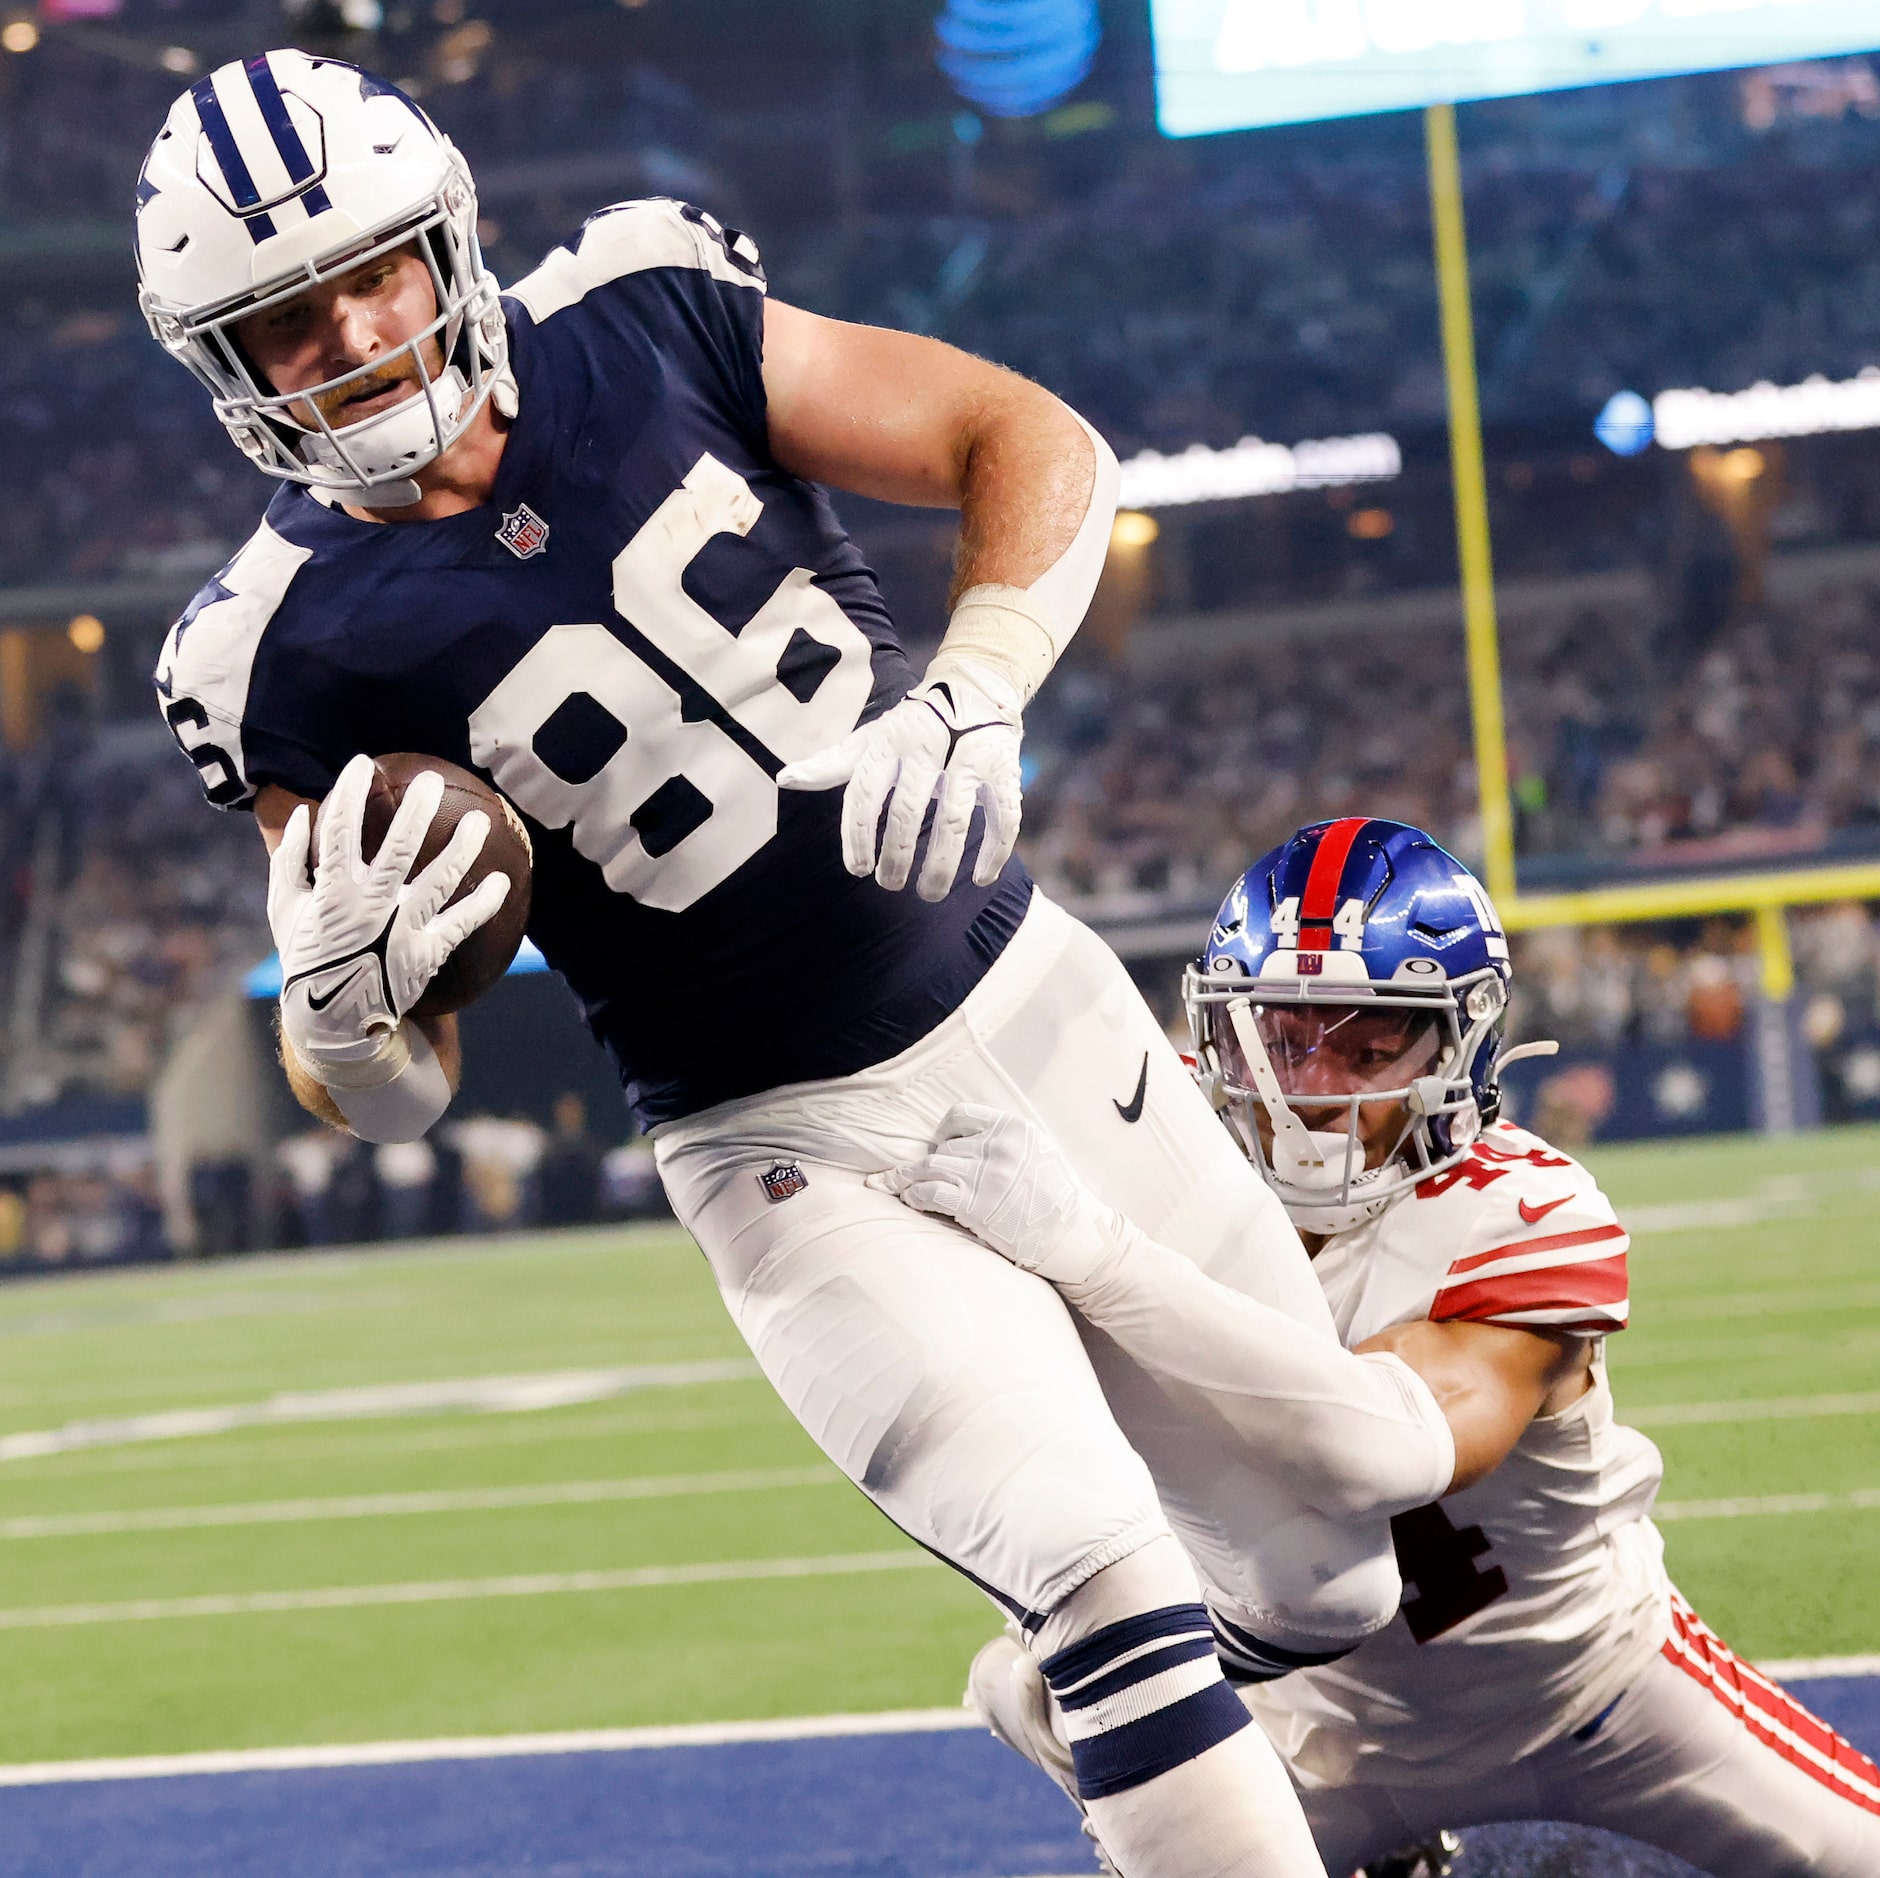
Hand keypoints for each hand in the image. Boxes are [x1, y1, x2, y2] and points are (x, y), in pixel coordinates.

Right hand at [269, 754, 509, 1072]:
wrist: (333, 1020)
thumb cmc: (309, 956)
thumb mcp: (285, 910)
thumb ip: (289, 861)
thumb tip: (302, 813)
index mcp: (331, 892)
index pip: (339, 832)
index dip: (350, 794)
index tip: (362, 764)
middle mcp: (369, 908)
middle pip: (400, 849)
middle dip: (416, 809)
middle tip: (431, 780)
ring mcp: (401, 931)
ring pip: (438, 882)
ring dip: (462, 849)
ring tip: (480, 821)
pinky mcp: (426, 954)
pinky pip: (460, 925)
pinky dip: (482, 904)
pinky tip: (501, 882)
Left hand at [777, 662, 1021, 900]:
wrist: (975, 690)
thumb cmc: (911, 728)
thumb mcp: (870, 740)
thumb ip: (832, 764)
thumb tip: (785, 779)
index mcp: (890, 741)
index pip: (865, 793)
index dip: (858, 836)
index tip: (858, 869)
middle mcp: (929, 746)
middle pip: (908, 810)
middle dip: (896, 856)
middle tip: (889, 884)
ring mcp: (971, 757)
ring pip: (956, 821)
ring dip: (941, 864)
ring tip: (929, 893)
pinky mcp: (1004, 770)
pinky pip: (1003, 818)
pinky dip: (993, 852)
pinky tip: (979, 878)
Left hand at [870, 1102, 1118, 1287]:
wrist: (1076, 1235)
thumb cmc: (1059, 1197)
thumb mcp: (1041, 1151)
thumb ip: (1007, 1141)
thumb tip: (965, 1141)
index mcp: (1014, 1128)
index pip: (962, 1115)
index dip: (945, 1131)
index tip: (939, 1144)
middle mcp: (998, 1147)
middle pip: (944, 1148)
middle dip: (930, 1164)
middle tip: (911, 1176)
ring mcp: (986, 1176)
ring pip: (930, 1166)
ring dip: (909, 1178)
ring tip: (893, 1185)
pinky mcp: (976, 1206)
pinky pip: (931, 1192)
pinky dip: (914, 1195)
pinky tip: (909, 1199)